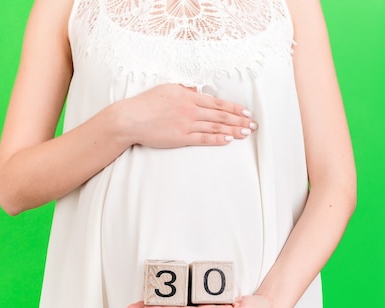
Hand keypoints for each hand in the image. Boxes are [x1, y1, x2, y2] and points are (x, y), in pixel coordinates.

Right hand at [115, 84, 257, 147]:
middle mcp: (191, 109)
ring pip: (215, 127)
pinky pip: (203, 138)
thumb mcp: (167, 89)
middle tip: (254, 125)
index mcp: (188, 96)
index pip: (217, 103)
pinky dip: (217, 139)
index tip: (246, 112)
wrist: (130, 118)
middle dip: (240, 120)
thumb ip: (184, 90)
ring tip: (247, 133)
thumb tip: (196, 90)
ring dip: (234, 130)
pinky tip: (229, 140)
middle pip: (221, 115)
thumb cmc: (146, 104)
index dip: (234, 108)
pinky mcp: (181, 137)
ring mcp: (186, 124)